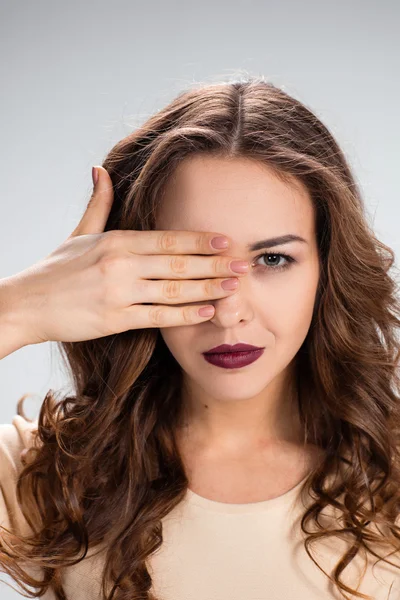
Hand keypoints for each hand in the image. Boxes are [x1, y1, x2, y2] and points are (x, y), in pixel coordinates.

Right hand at [4, 166, 248, 344]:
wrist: (27, 303)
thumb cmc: (56, 269)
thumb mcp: (79, 233)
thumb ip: (98, 203)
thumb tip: (100, 169)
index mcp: (116, 240)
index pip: (167, 238)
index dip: (199, 239)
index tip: (225, 240)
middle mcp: (121, 264)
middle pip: (178, 263)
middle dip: (214, 263)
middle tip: (243, 263)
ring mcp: (118, 292)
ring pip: (173, 290)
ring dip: (207, 288)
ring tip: (233, 287)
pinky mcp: (114, 319)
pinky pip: (157, 317)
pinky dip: (184, 315)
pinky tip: (206, 311)